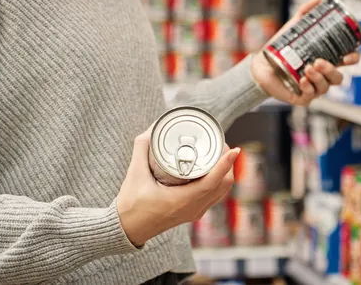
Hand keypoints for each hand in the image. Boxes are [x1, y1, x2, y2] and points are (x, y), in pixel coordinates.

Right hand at [116, 130, 238, 245]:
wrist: (126, 229)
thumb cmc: (130, 206)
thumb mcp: (134, 175)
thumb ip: (141, 150)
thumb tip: (151, 130)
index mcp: (181, 201)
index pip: (213, 181)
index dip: (226, 164)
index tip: (234, 149)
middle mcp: (193, 208)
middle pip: (223, 184)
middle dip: (227, 163)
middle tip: (220, 144)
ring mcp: (194, 212)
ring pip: (221, 190)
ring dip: (225, 171)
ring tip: (218, 152)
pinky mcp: (192, 212)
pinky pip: (214, 195)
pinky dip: (218, 180)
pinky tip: (212, 168)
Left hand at [251, 0, 359, 105]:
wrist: (262, 64)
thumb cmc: (281, 50)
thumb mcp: (294, 28)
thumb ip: (305, 12)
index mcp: (326, 60)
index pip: (347, 62)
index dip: (352, 60)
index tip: (348, 56)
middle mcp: (322, 76)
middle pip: (338, 78)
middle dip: (331, 70)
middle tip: (318, 61)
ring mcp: (313, 88)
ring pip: (326, 87)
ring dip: (319, 77)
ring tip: (307, 68)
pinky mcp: (302, 97)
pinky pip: (311, 96)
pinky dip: (308, 88)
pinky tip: (302, 80)